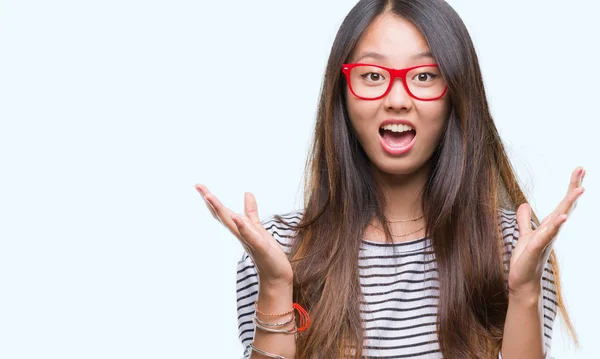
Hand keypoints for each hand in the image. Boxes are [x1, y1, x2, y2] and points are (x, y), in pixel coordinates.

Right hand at [195, 184, 293, 287]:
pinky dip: (242, 227)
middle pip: (222, 215)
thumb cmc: (267, 253)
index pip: (223, 211)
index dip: (211, 199)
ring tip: (210, 197)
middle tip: (198, 186)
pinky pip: (249, 236)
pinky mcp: (260, 247)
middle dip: (210, 201)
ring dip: (221, 210)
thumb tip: (247, 193)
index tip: (199, 185)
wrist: (275, 275)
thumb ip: (251, 212)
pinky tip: (236, 218)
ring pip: (232, 224)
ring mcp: (249, 240)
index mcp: (240, 228)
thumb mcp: (257, 227)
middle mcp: (240, 234)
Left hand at [508, 166, 585, 296]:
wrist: (522, 281)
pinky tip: (562, 217)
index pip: (562, 203)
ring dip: (569, 204)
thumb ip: (524, 220)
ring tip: (580, 189)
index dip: (570, 187)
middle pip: (564, 206)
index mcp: (548, 225)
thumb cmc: (526, 259)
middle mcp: (551, 231)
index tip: (579, 170)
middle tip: (582, 169)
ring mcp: (546, 239)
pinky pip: (547, 235)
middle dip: (573, 188)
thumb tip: (524, 204)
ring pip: (560, 219)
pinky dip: (555, 226)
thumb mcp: (524, 234)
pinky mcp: (536, 248)